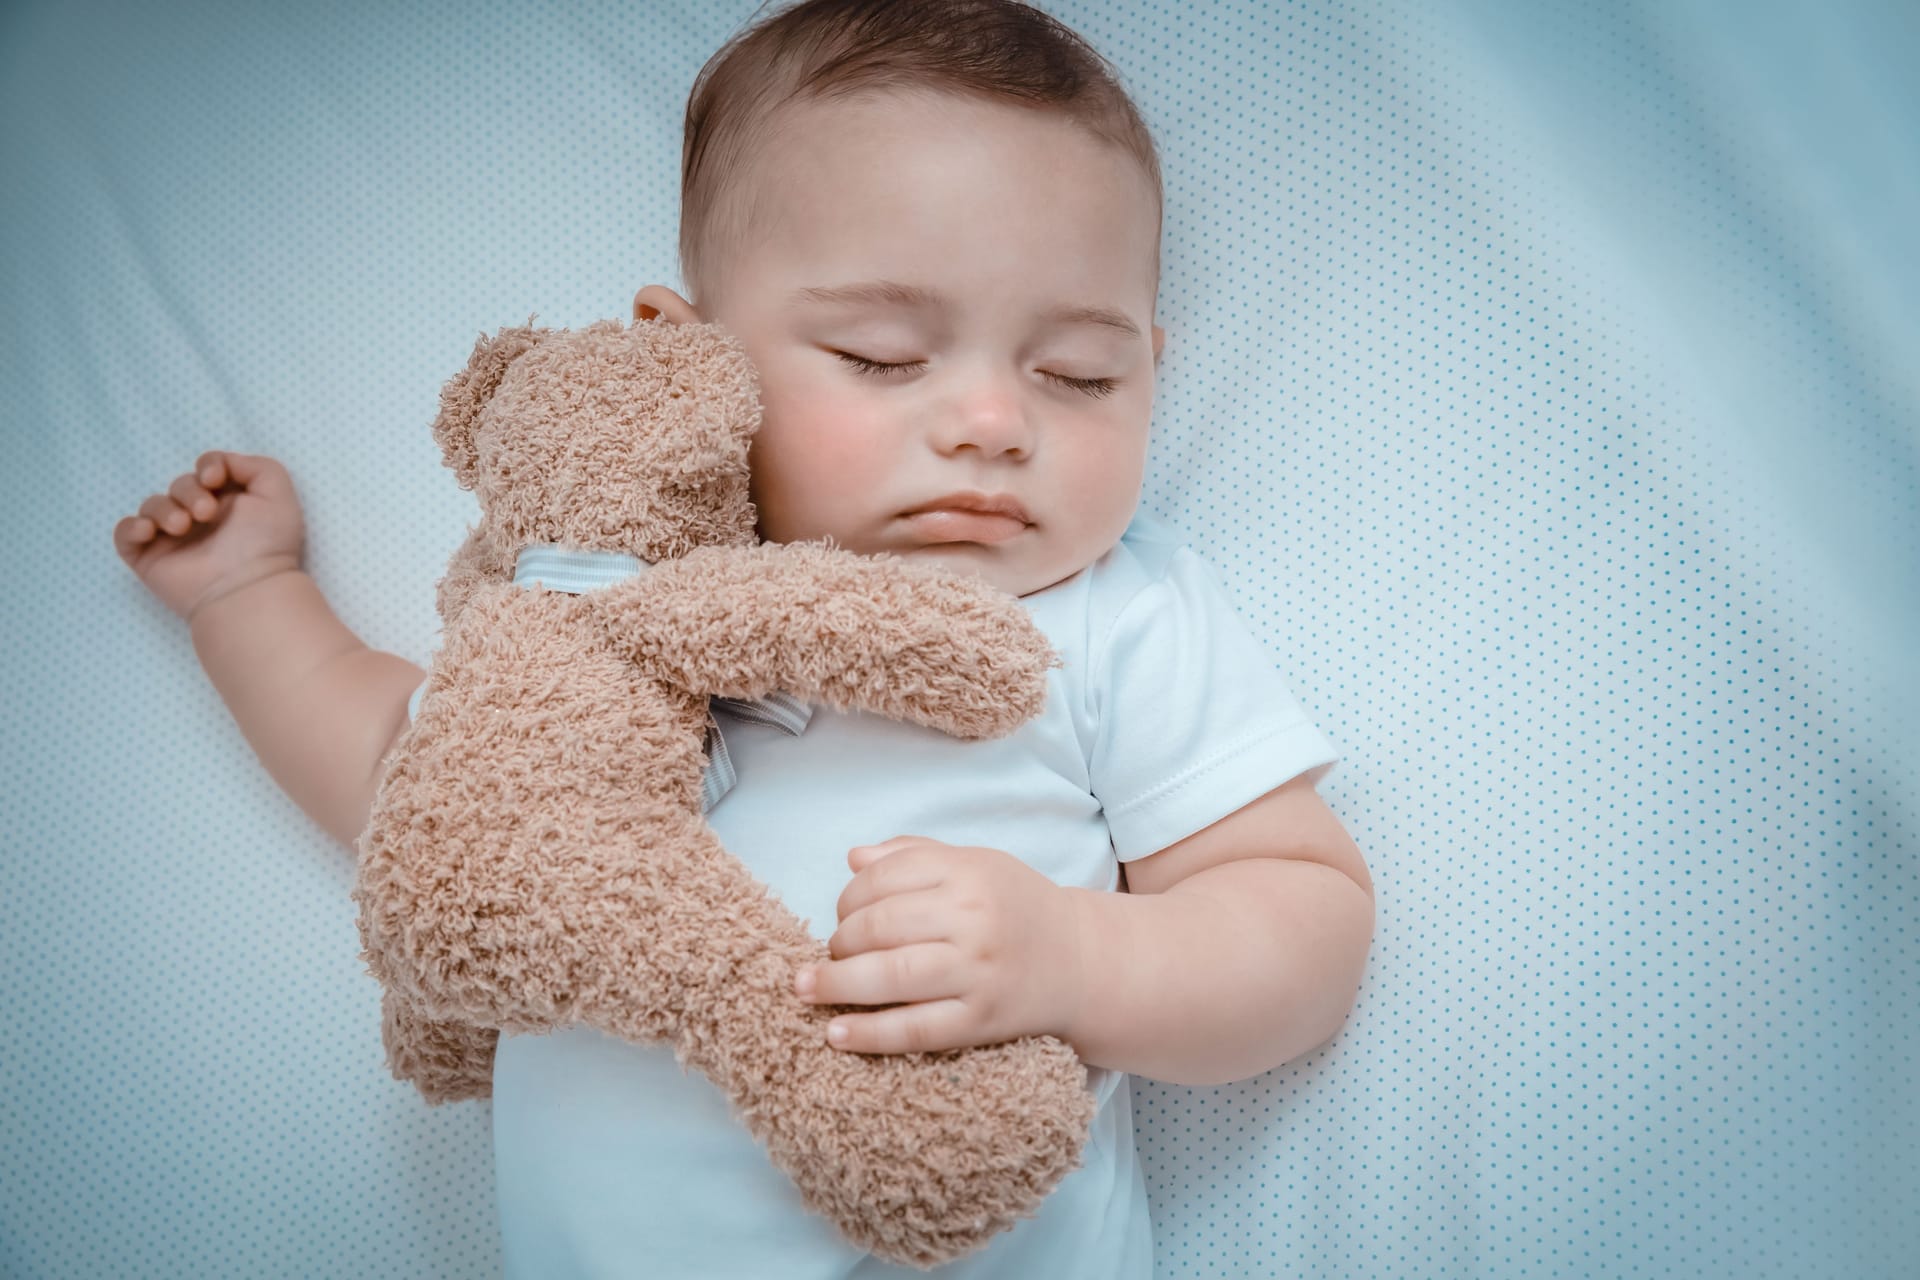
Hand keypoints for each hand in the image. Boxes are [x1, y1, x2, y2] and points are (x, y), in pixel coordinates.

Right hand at [113, 451, 306, 621]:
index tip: (214, 479)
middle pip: (180, 485)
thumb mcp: (277, 492)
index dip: (207, 466)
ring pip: (152, 505)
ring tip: (182, 526)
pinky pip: (125, 533)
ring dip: (163, 508)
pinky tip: (149, 531)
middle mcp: (201, 519)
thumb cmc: (267, 543)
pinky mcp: (150, 558)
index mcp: (229, 503)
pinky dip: (131, 527)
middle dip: (189, 491)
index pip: (206, 469)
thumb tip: (220, 463)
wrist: (247, 587)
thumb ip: (255, 465)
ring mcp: (173, 540)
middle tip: (205, 513)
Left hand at [793, 836, 1087, 1054]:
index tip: (840, 916)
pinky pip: (915, 1030)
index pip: (883, 879)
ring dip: (836, 985)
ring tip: (807, 989)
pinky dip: (870, 1034)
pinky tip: (836, 1034)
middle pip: (879, 926)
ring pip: (890, 977)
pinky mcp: (981, 1021)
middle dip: (839, 943)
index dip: (847, 898)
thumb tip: (853, 858)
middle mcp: (973, 919)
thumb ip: (916, 855)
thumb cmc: (1017, 908)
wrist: (1081, 961)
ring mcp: (977, 972)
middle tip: (829, 955)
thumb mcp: (976, 864)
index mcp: (968, 872)